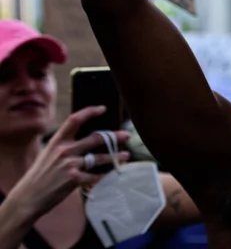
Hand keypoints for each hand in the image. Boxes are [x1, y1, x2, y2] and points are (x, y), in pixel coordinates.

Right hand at [9, 106, 130, 218]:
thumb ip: (65, 146)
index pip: (74, 120)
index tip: (102, 108)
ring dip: (115, 157)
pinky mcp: (74, 179)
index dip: (89, 112)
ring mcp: (69, 164)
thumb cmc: (40, 176)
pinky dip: (104, 176)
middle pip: (95, 138)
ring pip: (99, 158)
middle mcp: (64, 150)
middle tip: (126, 136)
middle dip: (114, 136)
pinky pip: (95, 176)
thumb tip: (84, 140)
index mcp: (57, 141)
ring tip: (126, 156)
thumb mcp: (48, 154)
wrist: (28, 197)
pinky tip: (111, 175)